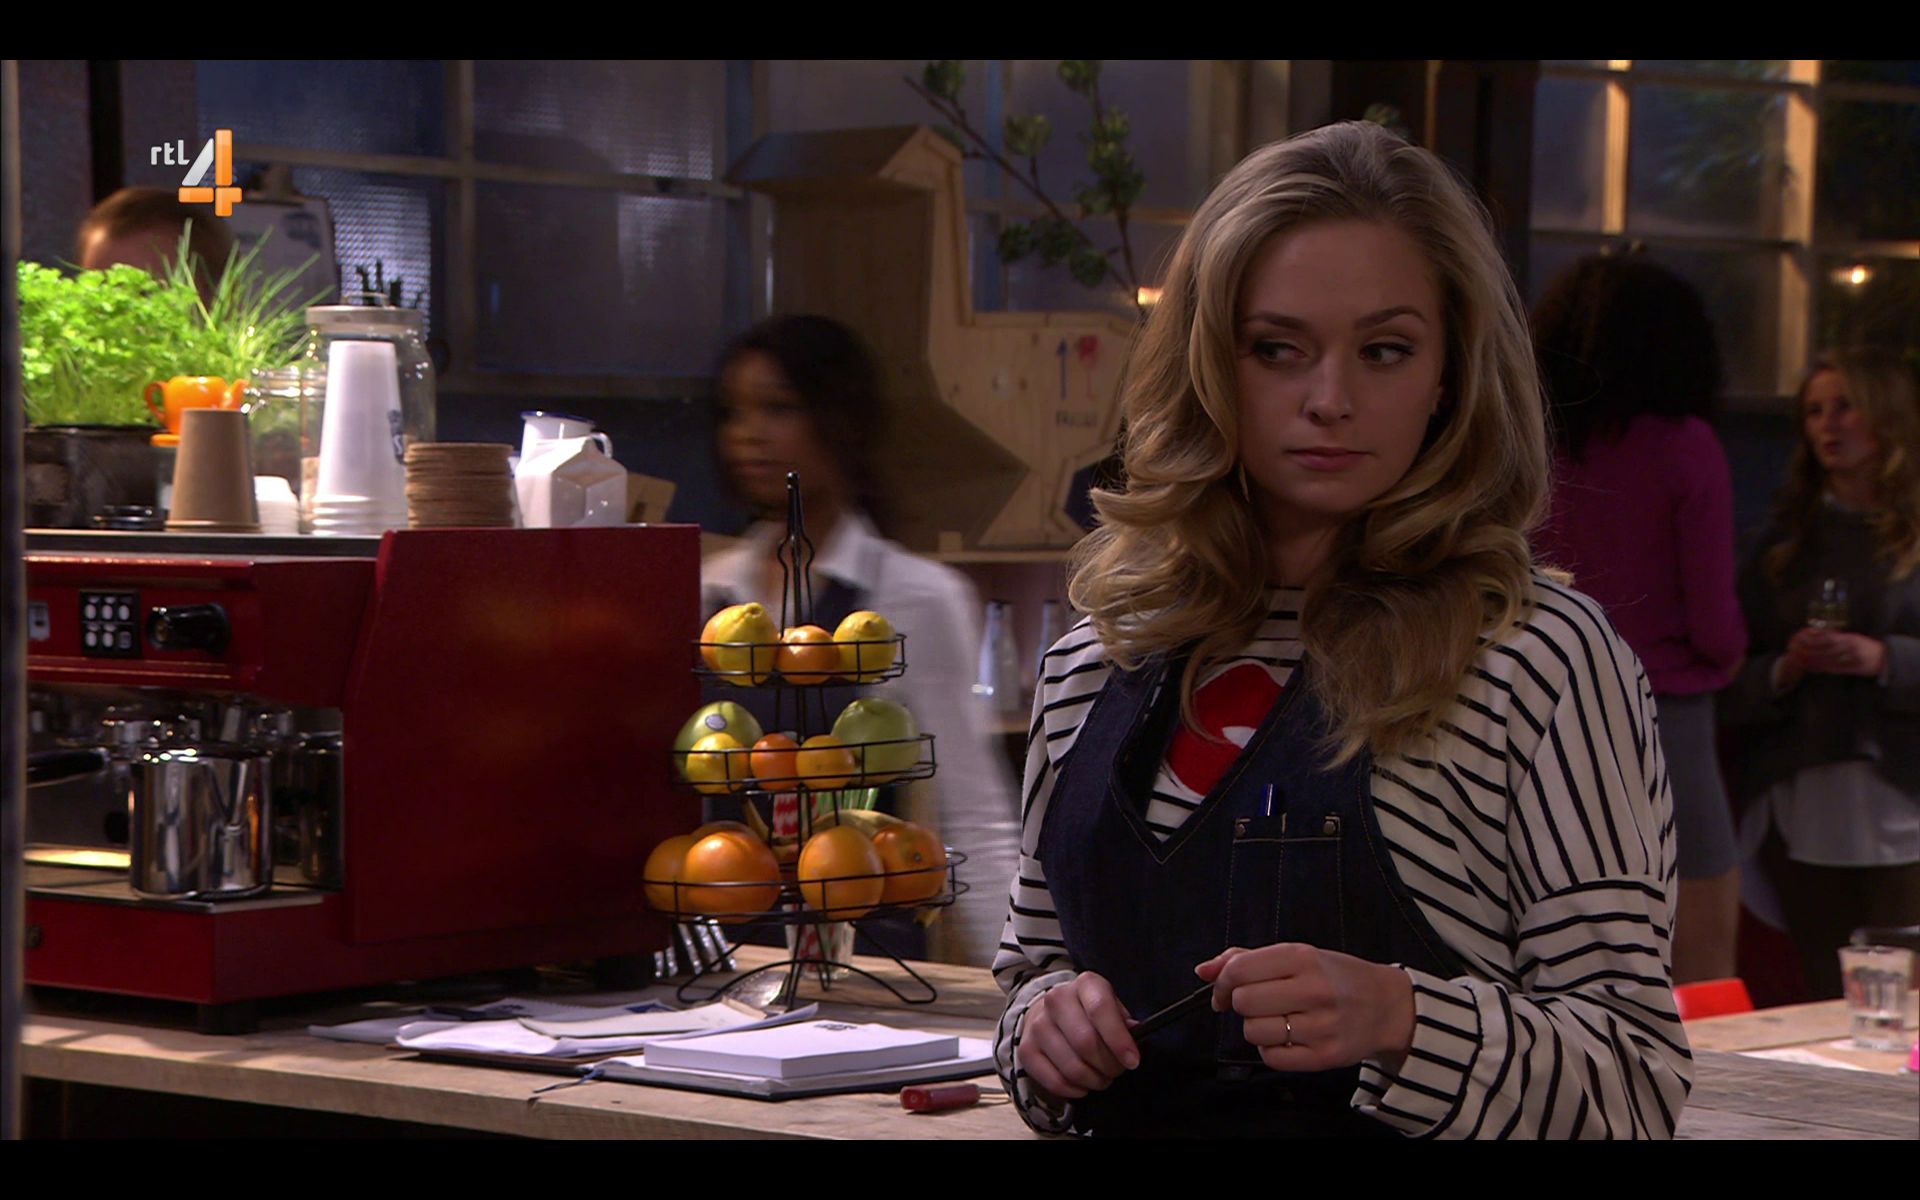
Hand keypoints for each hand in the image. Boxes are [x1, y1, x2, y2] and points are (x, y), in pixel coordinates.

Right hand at [1016, 972, 1139, 1102]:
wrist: (1051, 1012)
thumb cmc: (1090, 1013)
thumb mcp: (1112, 1007)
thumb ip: (1124, 1022)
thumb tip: (1134, 1037)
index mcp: (1085, 984)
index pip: (1101, 1009)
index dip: (1118, 1040)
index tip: (1132, 1061)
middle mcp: (1056, 999)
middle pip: (1086, 1042)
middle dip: (1108, 1066)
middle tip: (1117, 1071)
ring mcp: (1038, 1024)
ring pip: (1072, 1066)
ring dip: (1093, 1080)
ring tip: (1101, 1078)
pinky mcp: (1026, 1050)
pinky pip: (1054, 1081)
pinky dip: (1074, 1090)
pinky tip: (1082, 1085)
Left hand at [1197, 944, 1415, 1074]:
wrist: (1388, 1007)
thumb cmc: (1335, 977)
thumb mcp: (1297, 955)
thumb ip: (1246, 959)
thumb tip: (1202, 970)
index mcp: (1303, 958)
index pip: (1240, 970)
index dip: (1221, 981)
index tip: (1222, 989)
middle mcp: (1313, 990)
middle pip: (1243, 1002)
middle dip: (1241, 1003)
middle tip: (1259, 1003)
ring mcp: (1321, 1026)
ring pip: (1254, 1031)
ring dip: (1256, 1027)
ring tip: (1277, 1019)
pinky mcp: (1325, 1057)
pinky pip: (1271, 1058)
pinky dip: (1270, 1049)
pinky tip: (1287, 1038)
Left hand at [1790, 628, 1887, 677]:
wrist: (1882, 659)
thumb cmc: (1865, 646)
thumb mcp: (1853, 637)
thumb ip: (1837, 637)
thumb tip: (1819, 634)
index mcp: (1849, 639)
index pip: (1827, 639)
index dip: (1813, 639)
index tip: (1801, 637)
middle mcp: (1849, 650)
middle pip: (1824, 650)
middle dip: (1809, 650)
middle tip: (1795, 649)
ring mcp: (1848, 660)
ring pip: (1826, 661)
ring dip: (1811, 660)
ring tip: (1798, 658)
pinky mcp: (1848, 670)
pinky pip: (1831, 669)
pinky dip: (1819, 668)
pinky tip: (1810, 667)